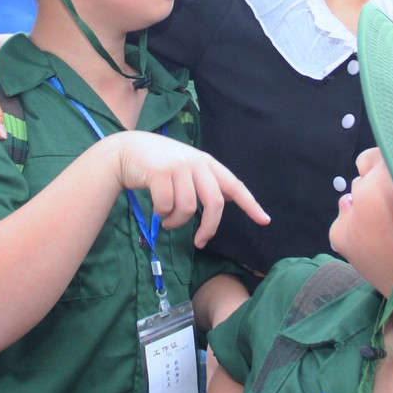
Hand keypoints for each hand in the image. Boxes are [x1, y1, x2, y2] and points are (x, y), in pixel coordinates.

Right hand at [110, 133, 268, 248]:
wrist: (128, 150)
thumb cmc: (160, 163)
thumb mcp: (188, 167)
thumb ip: (207, 181)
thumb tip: (229, 197)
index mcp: (207, 163)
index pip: (235, 185)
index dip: (250, 204)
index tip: (265, 221)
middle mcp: (196, 162)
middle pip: (215, 202)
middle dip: (209, 227)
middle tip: (200, 242)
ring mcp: (178, 166)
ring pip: (188, 208)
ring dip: (177, 222)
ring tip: (167, 221)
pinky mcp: (159, 173)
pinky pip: (166, 206)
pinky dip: (162, 214)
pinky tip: (157, 210)